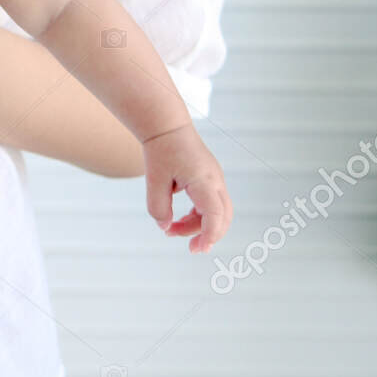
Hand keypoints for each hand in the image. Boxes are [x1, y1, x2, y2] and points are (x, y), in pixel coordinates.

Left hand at [141, 123, 232, 253]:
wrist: (167, 126)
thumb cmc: (161, 150)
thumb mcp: (154, 181)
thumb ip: (158, 208)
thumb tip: (166, 227)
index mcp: (204, 181)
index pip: (215, 215)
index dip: (209, 235)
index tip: (199, 249)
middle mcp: (215, 180)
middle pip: (223, 216)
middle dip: (208, 235)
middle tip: (191, 249)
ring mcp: (215, 179)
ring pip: (217, 211)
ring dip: (198, 225)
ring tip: (173, 230)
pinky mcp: (209, 179)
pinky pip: (211, 203)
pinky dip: (198, 215)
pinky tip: (181, 220)